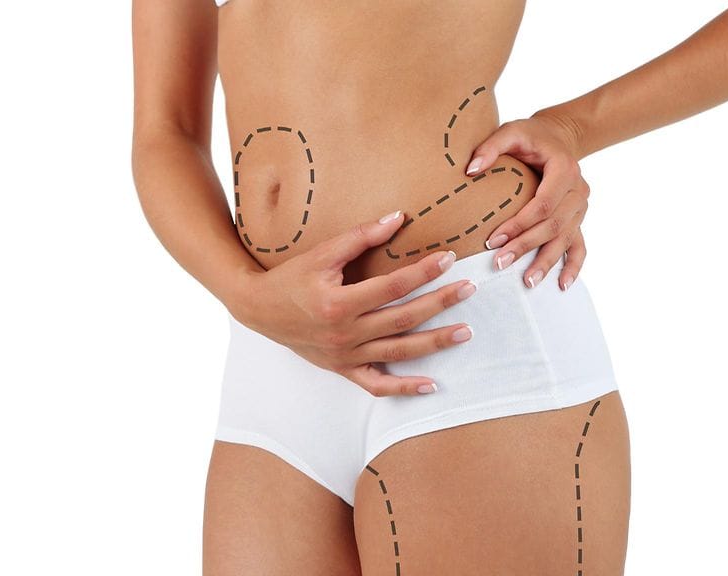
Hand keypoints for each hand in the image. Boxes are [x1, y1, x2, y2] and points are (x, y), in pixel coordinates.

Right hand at [227, 210, 477, 397]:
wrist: (257, 309)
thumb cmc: (290, 278)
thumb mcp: (321, 253)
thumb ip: (360, 237)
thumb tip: (398, 218)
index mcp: (339, 303)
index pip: (393, 286)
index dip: (424, 272)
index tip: (449, 258)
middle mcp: (345, 333)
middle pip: (403, 319)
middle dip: (440, 303)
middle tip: (470, 289)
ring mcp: (345, 356)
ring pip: (398, 352)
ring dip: (435, 343)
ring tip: (465, 332)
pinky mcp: (343, 370)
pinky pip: (376, 385)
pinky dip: (404, 388)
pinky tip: (431, 385)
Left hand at [464, 111, 589, 290]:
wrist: (560, 137)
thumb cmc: (532, 136)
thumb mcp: (511, 131)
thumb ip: (490, 147)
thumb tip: (469, 170)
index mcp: (564, 169)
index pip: (542, 204)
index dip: (519, 224)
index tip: (493, 239)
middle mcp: (579, 190)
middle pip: (553, 226)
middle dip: (526, 246)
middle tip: (500, 263)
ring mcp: (581, 207)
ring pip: (566, 239)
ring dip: (547, 262)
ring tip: (527, 281)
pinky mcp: (579, 219)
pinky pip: (580, 246)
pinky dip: (573, 266)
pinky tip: (561, 285)